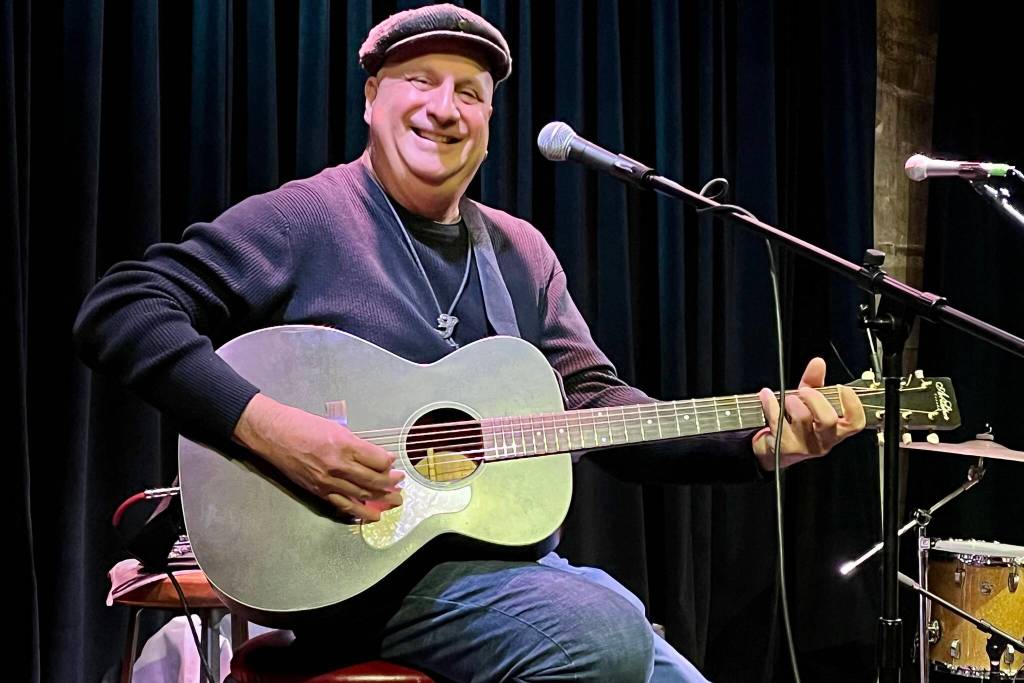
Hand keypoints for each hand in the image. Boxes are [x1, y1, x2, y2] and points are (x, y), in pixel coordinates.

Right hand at [234, 393, 403, 520]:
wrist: (273, 434)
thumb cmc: (301, 424)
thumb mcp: (334, 427)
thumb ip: (355, 444)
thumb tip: (373, 456)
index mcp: (345, 445)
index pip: (378, 460)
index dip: (389, 463)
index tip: (393, 463)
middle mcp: (338, 466)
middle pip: (373, 480)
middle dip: (390, 484)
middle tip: (400, 484)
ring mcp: (327, 481)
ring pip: (361, 495)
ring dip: (380, 499)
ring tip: (393, 501)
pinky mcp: (317, 491)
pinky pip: (342, 505)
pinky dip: (358, 510)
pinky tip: (369, 514)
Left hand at [752, 357, 865, 470]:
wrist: (773, 448)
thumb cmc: (795, 424)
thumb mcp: (807, 401)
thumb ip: (814, 382)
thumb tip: (818, 363)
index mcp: (835, 430)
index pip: (854, 423)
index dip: (852, 405)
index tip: (843, 388)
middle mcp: (823, 440)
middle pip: (828, 420)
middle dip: (815, 399)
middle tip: (805, 391)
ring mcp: (804, 445)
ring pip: (802, 419)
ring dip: (792, 401)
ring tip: (786, 398)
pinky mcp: (784, 447)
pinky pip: (778, 421)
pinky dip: (770, 404)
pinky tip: (766, 396)